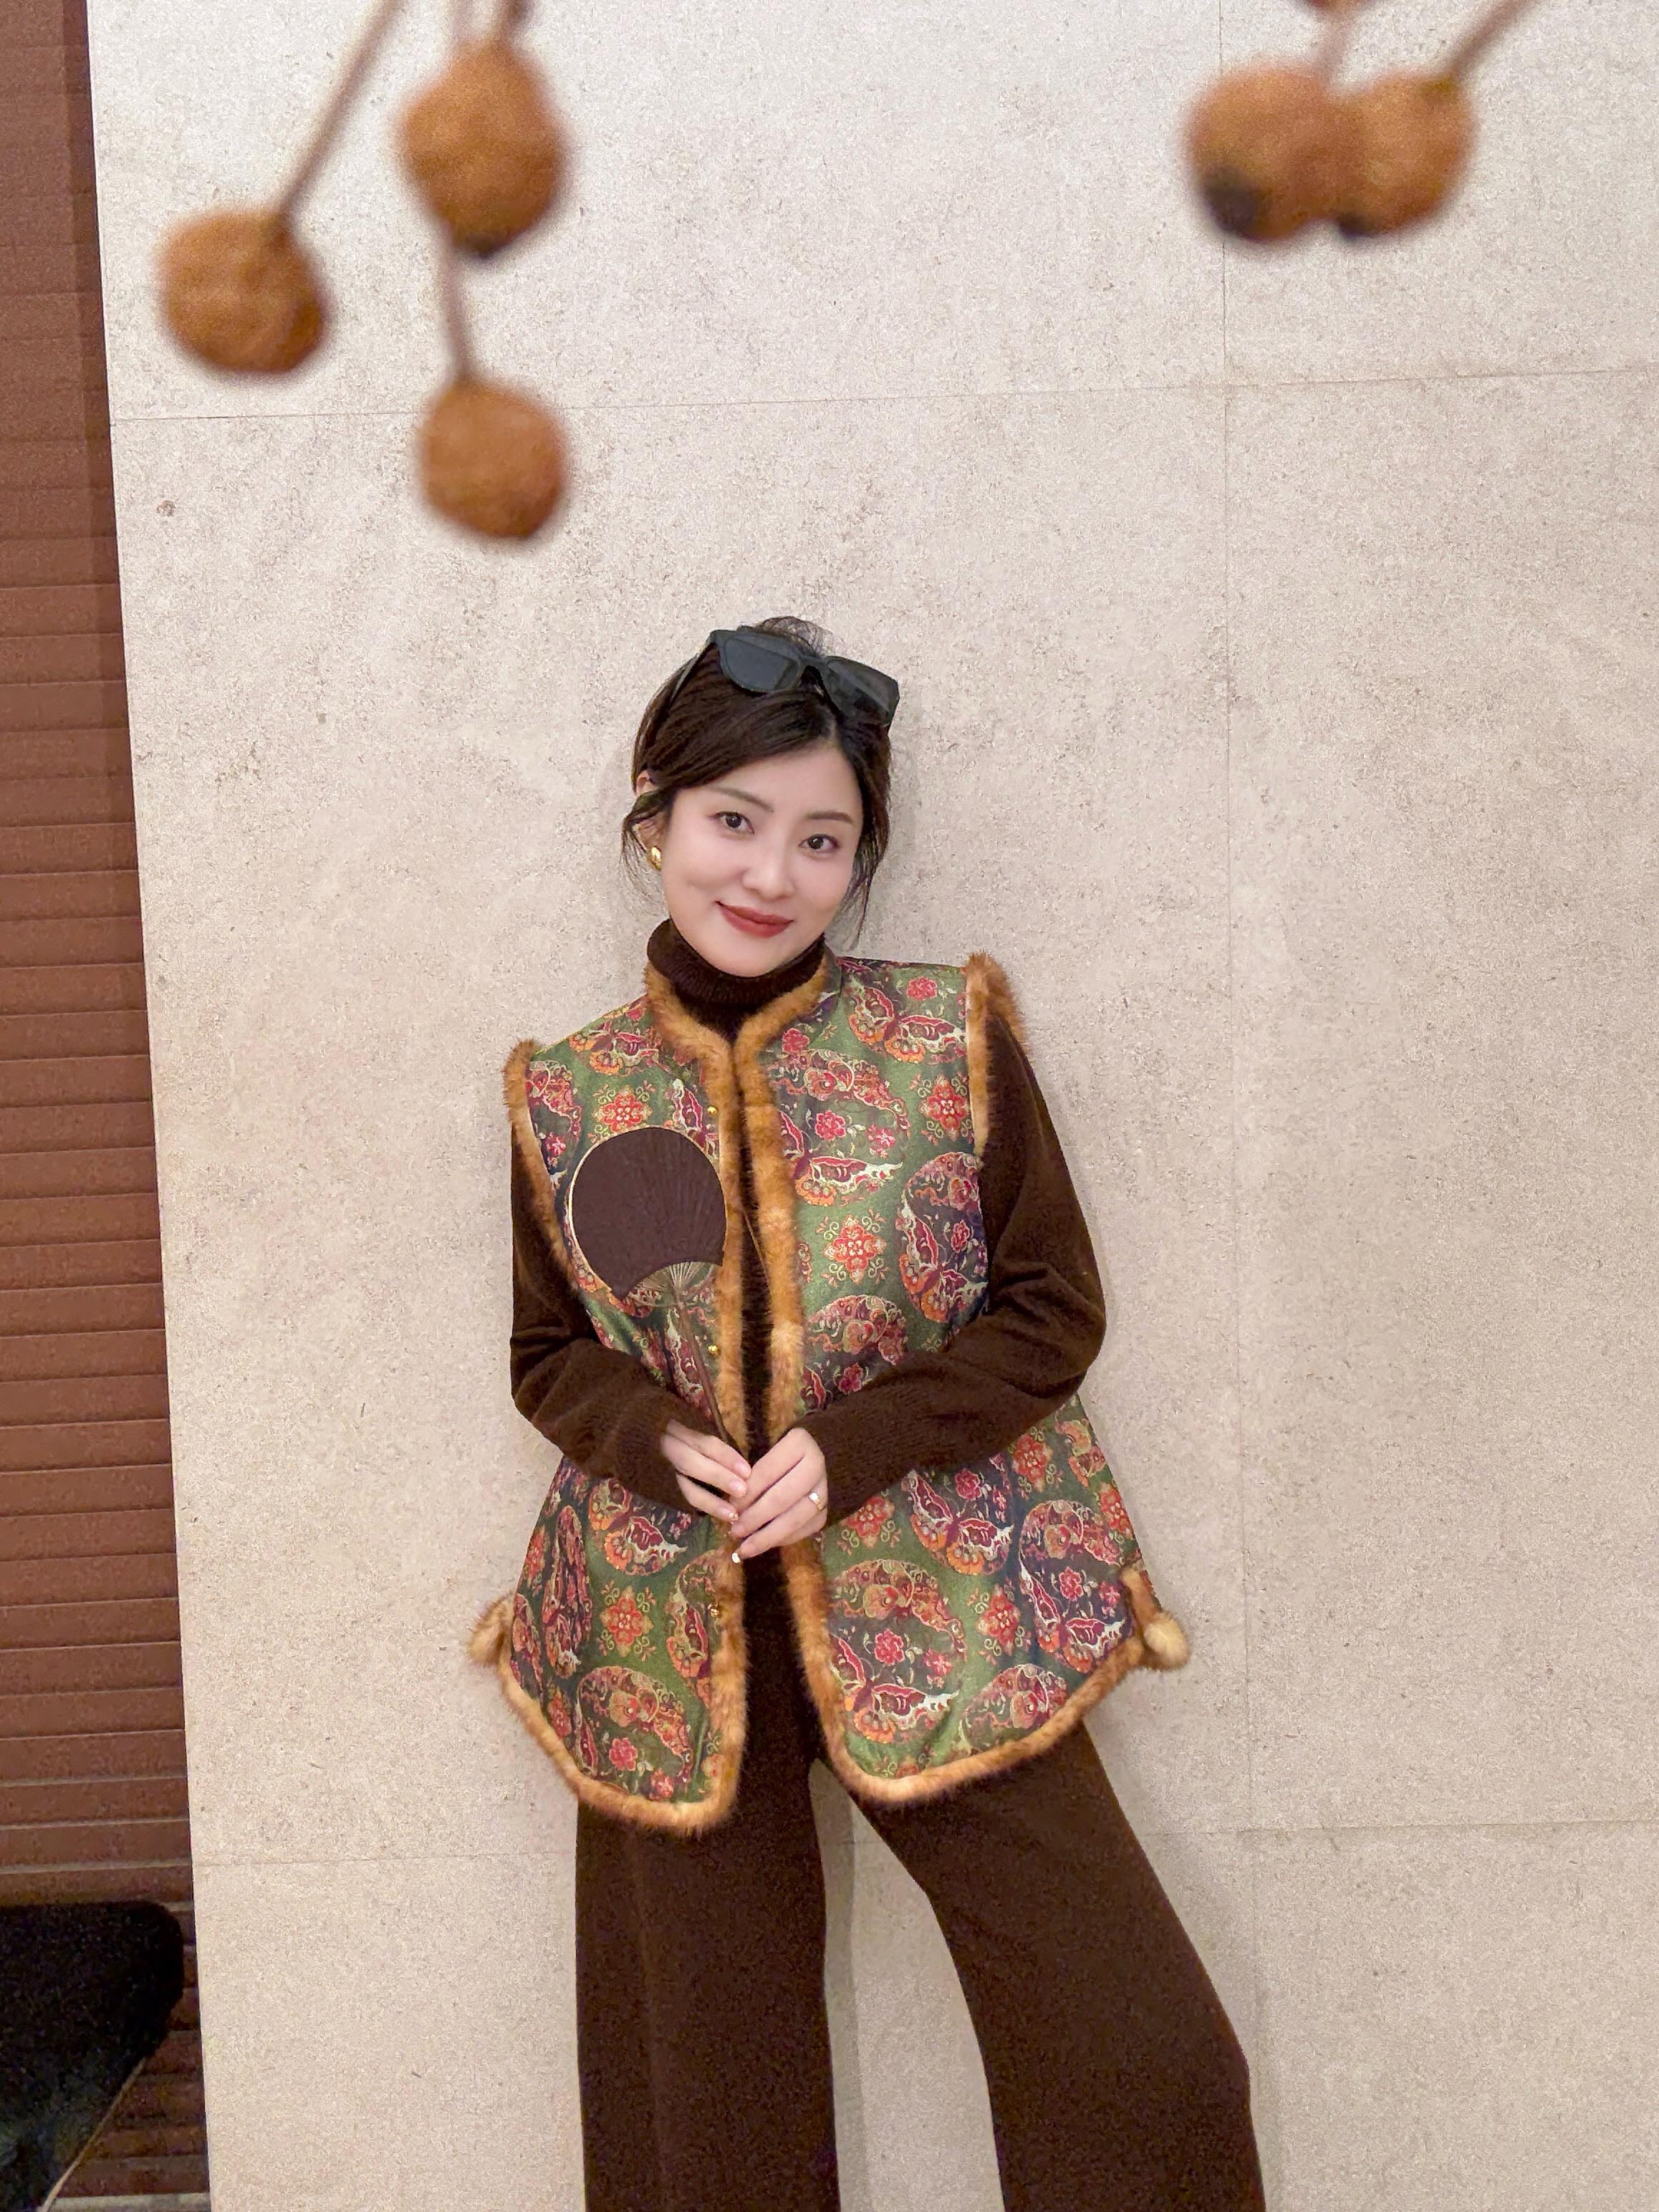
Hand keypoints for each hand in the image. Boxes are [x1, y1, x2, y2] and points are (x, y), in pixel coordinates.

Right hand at [660, 1418, 750, 1523]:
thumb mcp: (682, 1421)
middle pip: (690, 1463)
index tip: (747, 1471)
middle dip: (717, 1477)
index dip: (725, 1456)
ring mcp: (655, 1467)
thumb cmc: (665, 1428)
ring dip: (709, 1502)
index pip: (703, 1442)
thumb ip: (703, 1434)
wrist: (630, 1436)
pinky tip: (716, 1513)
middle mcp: (662, 1446)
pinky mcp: (652, 1484)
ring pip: (681, 1487)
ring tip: (731, 1514)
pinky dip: (698, 1505)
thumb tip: (736, 1459)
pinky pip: (677, 1496)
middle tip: (742, 1491)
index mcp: (674, 1427)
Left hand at [726, 1427, 828, 1558]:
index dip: (748, 1492)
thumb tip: (734, 1506)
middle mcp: (817, 1465)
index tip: (730, 1506)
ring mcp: (825, 1490)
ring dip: (768, 1536)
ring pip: (795, 1518)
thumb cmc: (775, 1454)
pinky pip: (805, 1530)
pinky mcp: (826, 1511)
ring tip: (745, 1547)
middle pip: (783, 1497)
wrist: (806, 1460)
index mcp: (800, 1443)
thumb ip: (749, 1475)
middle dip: (756, 1518)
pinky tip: (763, 1544)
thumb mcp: (761, 1452)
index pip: (768, 1470)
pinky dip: (782, 1540)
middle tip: (735, 1531)